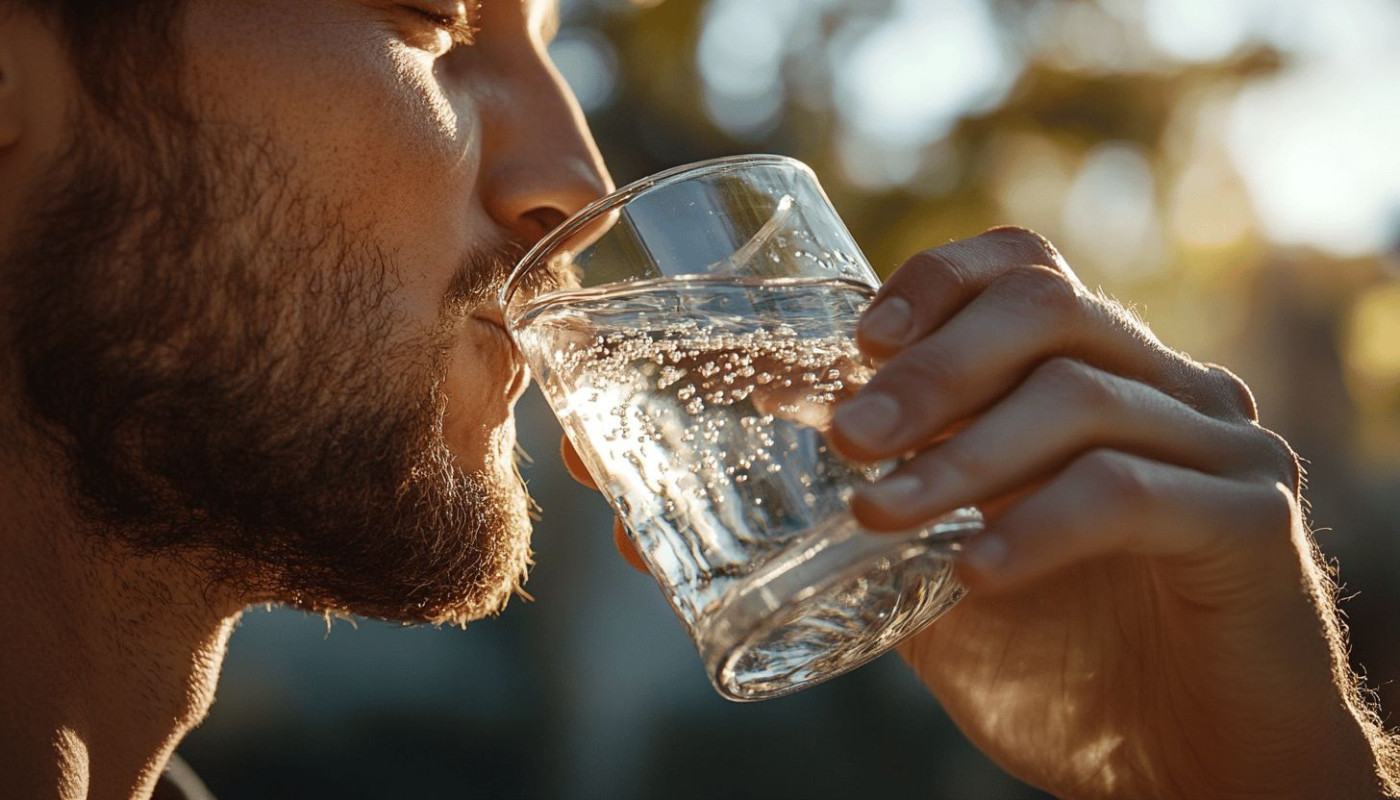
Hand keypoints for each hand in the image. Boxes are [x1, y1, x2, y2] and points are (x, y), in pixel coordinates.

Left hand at [828, 227, 1388, 797]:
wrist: (1184, 767)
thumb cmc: (1063, 666)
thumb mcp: (936, 577)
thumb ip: (869, 506)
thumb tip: (718, 465)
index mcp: (1096, 376)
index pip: (1025, 270)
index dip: (939, 281)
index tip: (861, 341)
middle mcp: (1164, 388)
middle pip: (1047, 310)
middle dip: (932, 370)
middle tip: (851, 438)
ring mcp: (1219, 444)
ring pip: (1080, 398)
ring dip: (963, 457)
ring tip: (882, 513)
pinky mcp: (1254, 518)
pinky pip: (1129, 491)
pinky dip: (1036, 524)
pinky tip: (975, 573)